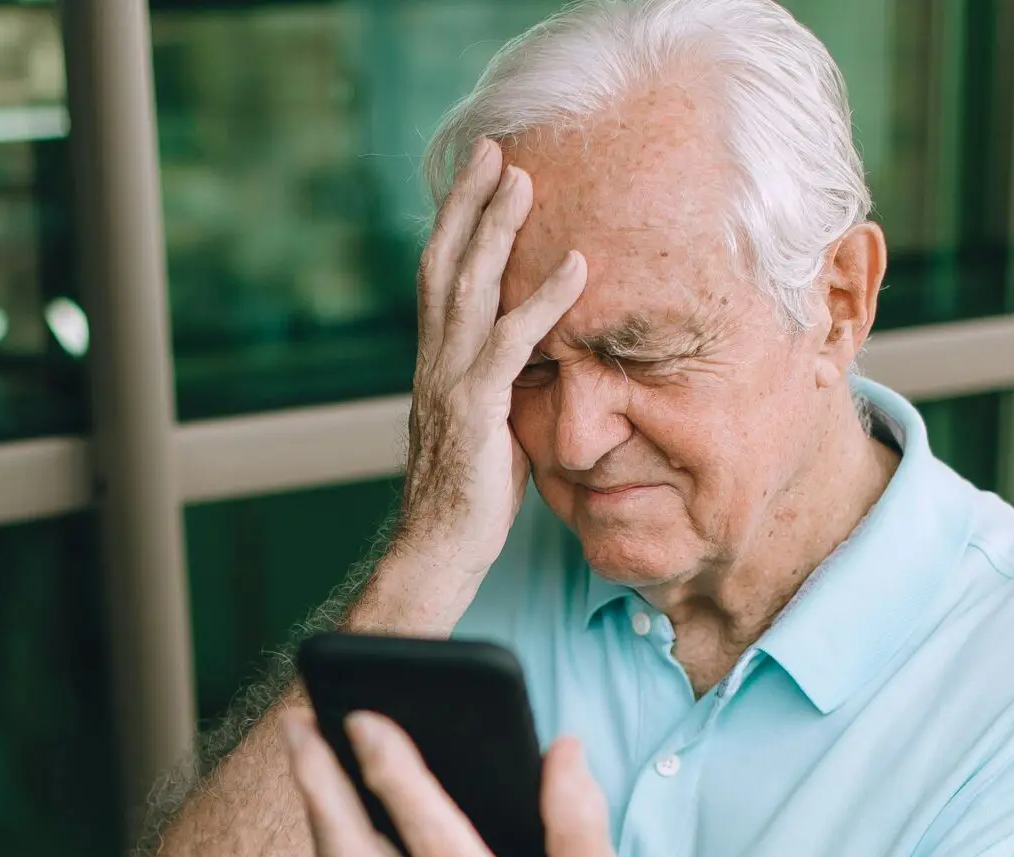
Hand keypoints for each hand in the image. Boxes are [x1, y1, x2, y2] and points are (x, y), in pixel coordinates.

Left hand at [279, 707, 657, 856]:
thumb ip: (579, 815)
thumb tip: (561, 748)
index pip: (432, 837)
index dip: (394, 774)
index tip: (366, 720)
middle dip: (318, 785)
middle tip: (299, 724)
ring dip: (314, 810)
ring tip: (303, 749)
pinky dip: (329, 844)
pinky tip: (325, 804)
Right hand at [389, 138, 587, 592]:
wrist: (438, 549)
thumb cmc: (468, 496)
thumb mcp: (486, 424)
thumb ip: (502, 382)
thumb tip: (538, 359)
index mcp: (435, 361)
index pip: (440, 276)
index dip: (456, 223)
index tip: (476, 175)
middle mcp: (435, 360)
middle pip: (447, 263)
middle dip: (469, 203)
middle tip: (496, 149)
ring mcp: (451, 380)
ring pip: (471, 287)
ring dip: (499, 230)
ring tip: (525, 181)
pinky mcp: (476, 407)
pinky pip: (514, 341)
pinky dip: (546, 299)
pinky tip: (578, 267)